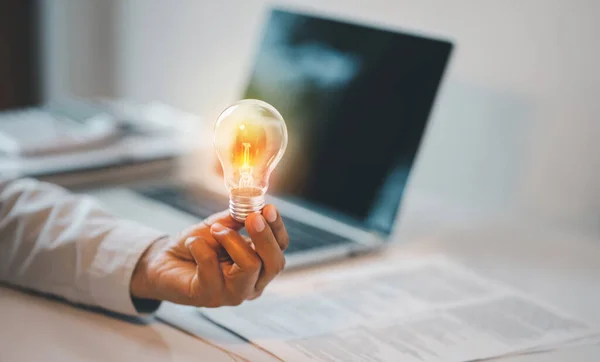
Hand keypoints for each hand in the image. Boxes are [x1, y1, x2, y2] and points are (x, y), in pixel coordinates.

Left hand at [130, 205, 288, 306]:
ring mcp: (233, 294)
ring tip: (215, 230)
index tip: (268, 207)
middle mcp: (253, 284)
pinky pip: (212, 267)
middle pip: (274, 263)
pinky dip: (201, 247)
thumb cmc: (197, 244)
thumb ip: (239, 218)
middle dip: (265, 236)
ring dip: (231, 240)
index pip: (280, 248)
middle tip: (252, 217)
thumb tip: (256, 204)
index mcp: (260, 266)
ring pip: (250, 266)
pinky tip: (193, 244)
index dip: (277, 228)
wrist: (164, 260)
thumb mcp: (221, 225)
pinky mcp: (209, 297)